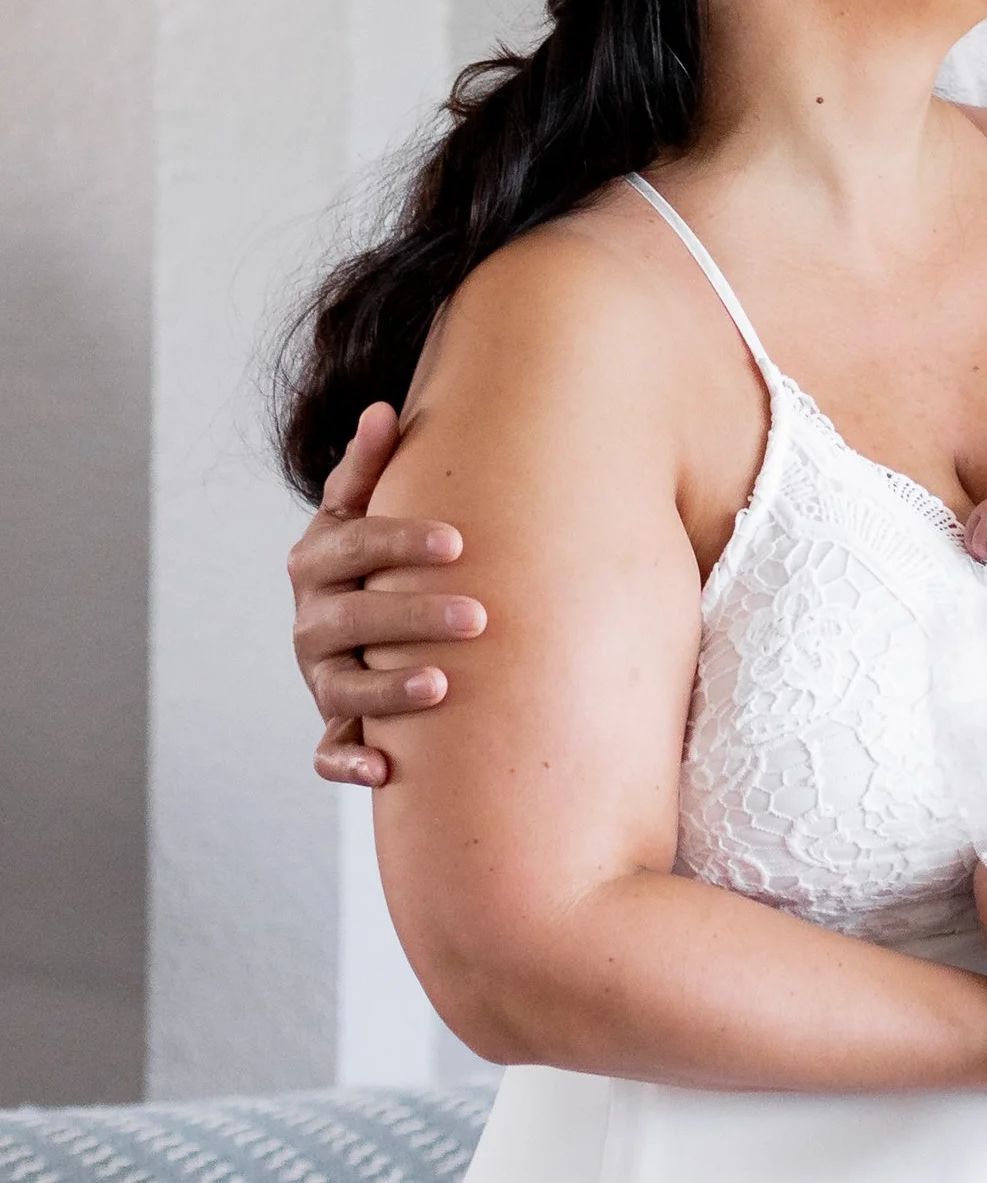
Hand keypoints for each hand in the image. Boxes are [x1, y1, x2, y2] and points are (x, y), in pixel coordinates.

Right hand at [286, 404, 484, 790]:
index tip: (459, 542)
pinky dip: (348, 764)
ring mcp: (320, 676)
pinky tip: (384, 770)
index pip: (355, 545)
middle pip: (353, 618)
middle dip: (413, 616)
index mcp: (317, 560)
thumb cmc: (375, 555)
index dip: (402, 542)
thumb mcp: (363, 509)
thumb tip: (380, 412)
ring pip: (342, 688)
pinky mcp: (332, 724)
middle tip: (479, 616)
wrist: (357, 618)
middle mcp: (310, 621)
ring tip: (441, 685)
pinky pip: (328, 753)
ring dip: (388, 690)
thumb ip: (368, 467)